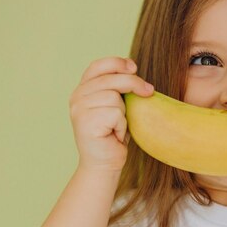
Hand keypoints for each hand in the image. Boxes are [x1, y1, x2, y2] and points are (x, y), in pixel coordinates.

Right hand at [68, 56, 153, 172]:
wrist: (104, 164)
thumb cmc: (113, 136)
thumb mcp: (116, 107)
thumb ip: (118, 89)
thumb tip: (133, 69)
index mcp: (83, 90)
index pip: (98, 66)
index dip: (117, 63)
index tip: (134, 67)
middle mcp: (77, 97)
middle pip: (111, 79)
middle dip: (134, 83)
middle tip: (149, 91)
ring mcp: (79, 109)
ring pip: (114, 98)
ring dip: (124, 114)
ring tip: (117, 127)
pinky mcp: (86, 122)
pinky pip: (116, 114)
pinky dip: (121, 126)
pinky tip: (114, 136)